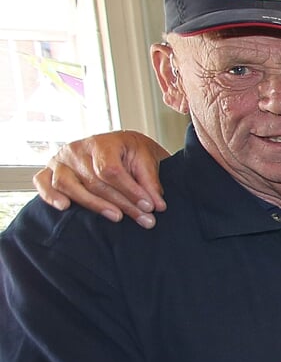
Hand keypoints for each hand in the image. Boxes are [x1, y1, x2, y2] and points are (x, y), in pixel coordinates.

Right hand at [34, 131, 169, 226]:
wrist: (119, 147)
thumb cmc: (131, 153)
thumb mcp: (146, 159)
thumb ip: (150, 181)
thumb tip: (156, 206)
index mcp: (101, 142)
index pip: (111, 170)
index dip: (131, 191)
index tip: (149, 207)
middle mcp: (76, 149)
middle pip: (94, 182)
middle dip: (121, 203)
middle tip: (144, 219)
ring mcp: (60, 160)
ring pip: (68, 185)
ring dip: (93, 205)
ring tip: (117, 217)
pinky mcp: (49, 171)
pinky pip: (42, 183)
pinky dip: (49, 195)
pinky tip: (65, 207)